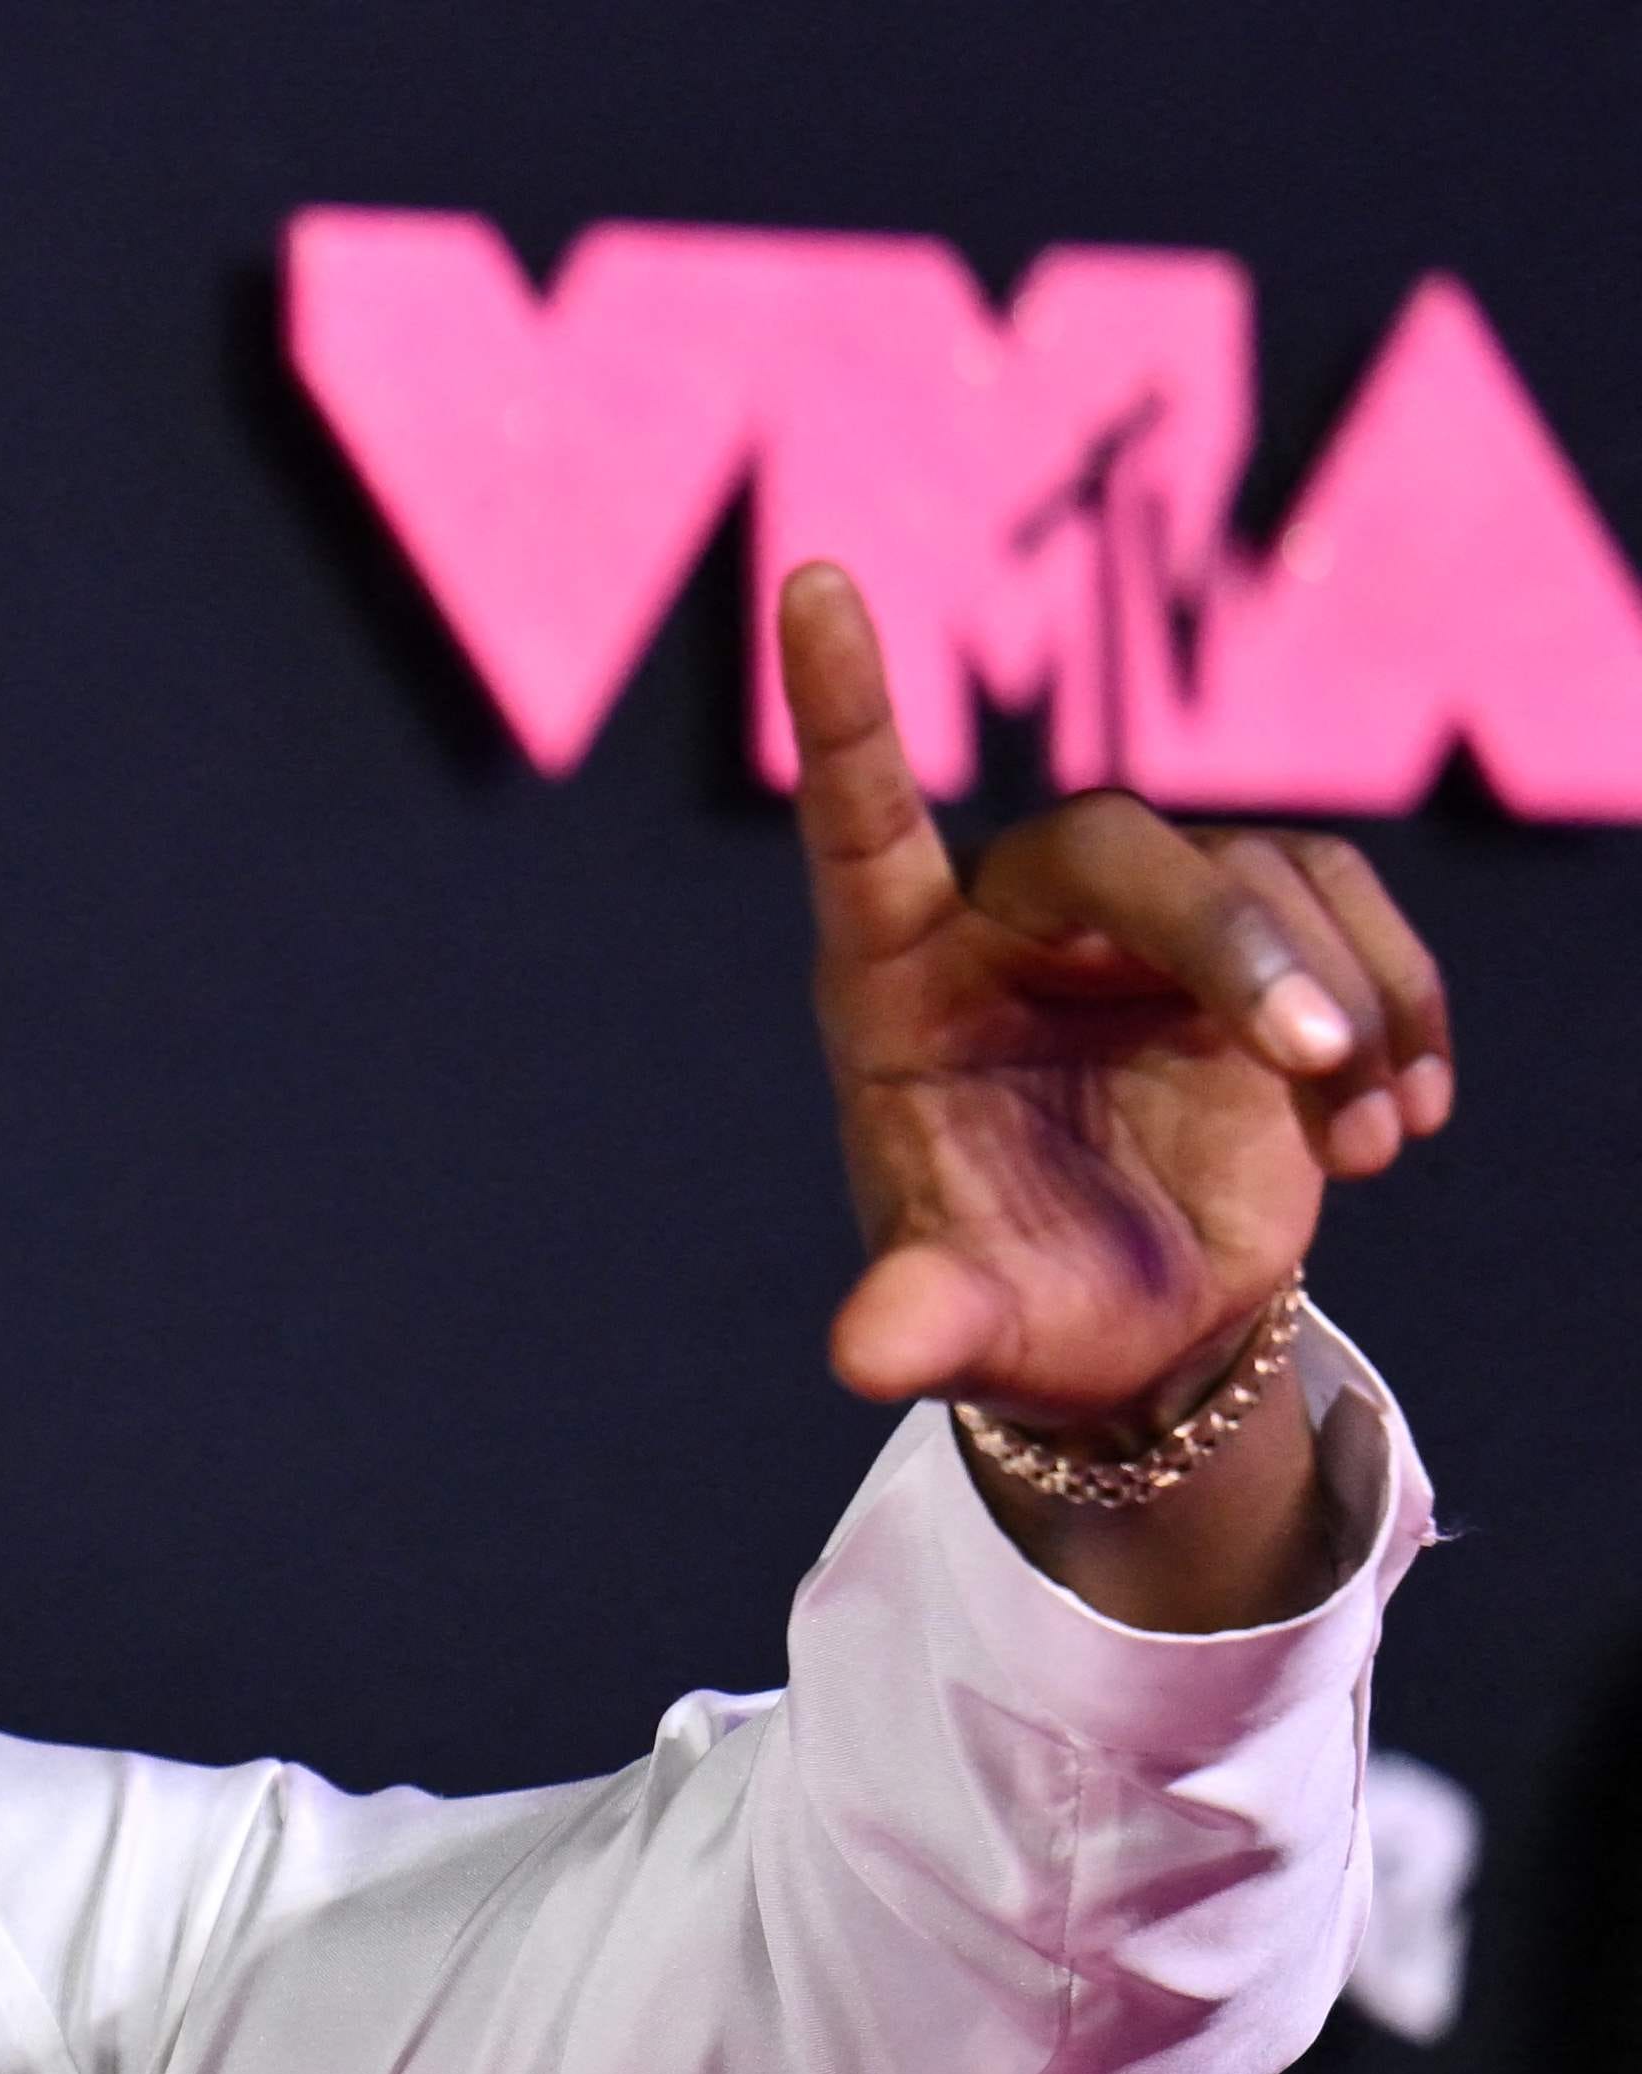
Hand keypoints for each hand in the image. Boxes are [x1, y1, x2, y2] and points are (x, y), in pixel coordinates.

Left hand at [786, 559, 1451, 1427]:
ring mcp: (1137, 922)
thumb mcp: (969, 1330)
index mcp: (896, 988)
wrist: (1137, 1323)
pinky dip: (1398, 1010)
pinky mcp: (1258, 934)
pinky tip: (1398, 1128)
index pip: (859, 824)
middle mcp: (1010, 925)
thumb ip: (920, 1326)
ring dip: (1342, 1002)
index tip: (810, 578)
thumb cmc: (1019, 1309)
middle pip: (1122, 848)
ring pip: (1264, 873)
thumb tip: (870, 1360)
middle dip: (1232, 941)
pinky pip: (1349, 909)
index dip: (841, 707)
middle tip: (1315, 1068)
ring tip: (1361, 1144)